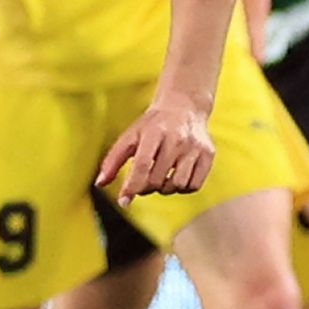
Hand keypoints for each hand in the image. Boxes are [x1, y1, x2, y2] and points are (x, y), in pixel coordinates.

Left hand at [98, 94, 214, 199]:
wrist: (184, 107)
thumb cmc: (152, 126)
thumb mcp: (130, 136)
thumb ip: (113, 160)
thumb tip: (100, 183)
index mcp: (154, 132)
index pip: (142, 165)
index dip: (132, 186)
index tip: (123, 200)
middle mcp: (177, 139)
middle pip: (158, 179)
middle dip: (146, 187)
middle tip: (145, 179)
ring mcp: (195, 147)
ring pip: (177, 185)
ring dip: (165, 188)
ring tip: (162, 176)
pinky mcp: (209, 154)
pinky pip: (194, 185)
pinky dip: (183, 187)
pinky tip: (177, 176)